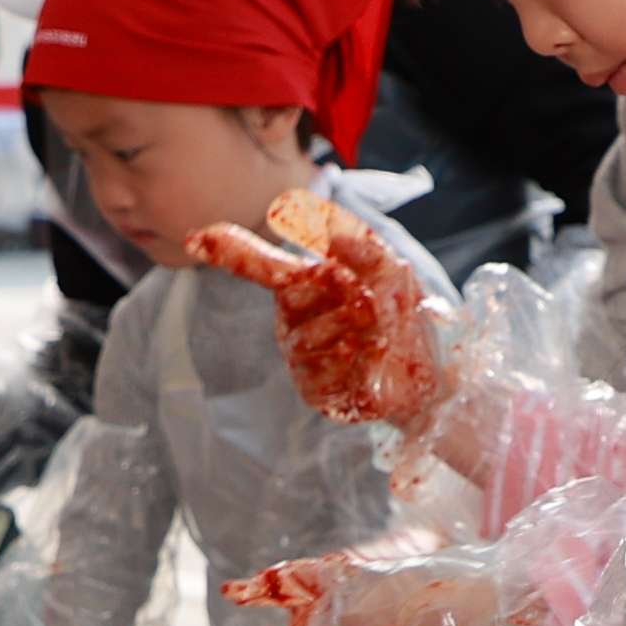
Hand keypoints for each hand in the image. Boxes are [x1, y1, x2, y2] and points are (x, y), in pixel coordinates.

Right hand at [185, 191, 460, 431]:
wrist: (429, 375)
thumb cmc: (403, 318)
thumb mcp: (394, 272)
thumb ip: (364, 249)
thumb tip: (327, 235)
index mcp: (307, 286)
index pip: (261, 265)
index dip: (230, 250)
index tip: (196, 239)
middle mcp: (294, 319)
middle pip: (295, 292)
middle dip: (338, 291)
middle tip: (373, 300)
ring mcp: (300, 357)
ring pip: (309, 334)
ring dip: (352, 329)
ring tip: (378, 336)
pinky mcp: (313, 390)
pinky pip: (321, 371)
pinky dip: (353, 362)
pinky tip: (368, 365)